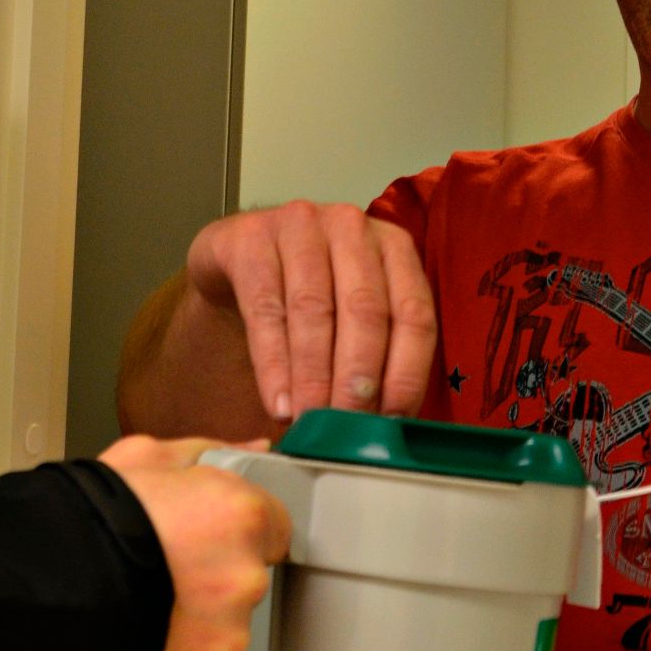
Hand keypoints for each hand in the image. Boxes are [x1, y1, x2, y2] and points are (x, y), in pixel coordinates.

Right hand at [100, 434, 291, 650]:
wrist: (39, 599)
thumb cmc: (84, 527)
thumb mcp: (140, 459)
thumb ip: (206, 452)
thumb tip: (247, 450)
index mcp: (238, 517)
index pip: (273, 522)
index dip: (232, 523)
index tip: (204, 528)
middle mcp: (243, 579)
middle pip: (245, 574)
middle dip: (212, 569)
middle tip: (162, 562)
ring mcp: (225, 637)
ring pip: (223, 623)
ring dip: (194, 614)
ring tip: (143, 599)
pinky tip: (140, 631)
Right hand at [184, 202, 435, 424]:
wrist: (237, 260)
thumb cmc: (305, 295)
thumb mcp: (349, 316)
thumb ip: (373, 356)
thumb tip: (386, 426)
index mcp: (393, 247)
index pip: (413, 314)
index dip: (406, 372)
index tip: (392, 420)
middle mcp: (351, 227)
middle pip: (365, 311)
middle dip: (357, 377)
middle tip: (347, 425)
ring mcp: (298, 224)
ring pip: (313, 310)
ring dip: (312, 375)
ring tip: (309, 420)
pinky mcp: (248, 238)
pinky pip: (264, 307)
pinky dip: (272, 362)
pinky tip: (277, 401)